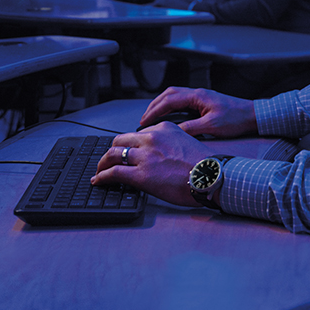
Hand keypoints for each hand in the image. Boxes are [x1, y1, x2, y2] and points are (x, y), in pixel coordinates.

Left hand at [92, 124, 210, 205]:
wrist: (210, 177)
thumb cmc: (203, 165)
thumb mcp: (185, 142)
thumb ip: (168, 143)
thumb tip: (157, 155)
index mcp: (163, 128)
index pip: (136, 134)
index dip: (128, 144)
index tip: (125, 152)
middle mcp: (151, 138)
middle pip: (119, 140)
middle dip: (111, 151)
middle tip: (107, 160)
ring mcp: (144, 156)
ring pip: (112, 154)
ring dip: (102, 163)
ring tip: (99, 171)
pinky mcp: (140, 175)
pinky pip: (113, 172)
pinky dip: (102, 176)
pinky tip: (99, 180)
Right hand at [140, 86, 257, 138]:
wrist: (253, 116)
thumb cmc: (236, 119)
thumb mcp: (212, 126)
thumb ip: (191, 128)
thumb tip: (173, 132)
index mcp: (197, 96)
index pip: (169, 101)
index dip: (154, 112)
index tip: (144, 122)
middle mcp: (197, 94)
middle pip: (168, 95)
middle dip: (154, 106)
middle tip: (144, 119)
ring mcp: (201, 97)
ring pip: (175, 96)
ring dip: (162, 105)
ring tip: (153, 118)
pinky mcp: (205, 103)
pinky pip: (183, 102)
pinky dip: (172, 108)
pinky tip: (170, 118)